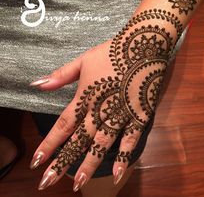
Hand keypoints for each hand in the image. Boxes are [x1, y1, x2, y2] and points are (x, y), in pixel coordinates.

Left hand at [30, 8, 181, 191]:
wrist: (142, 45)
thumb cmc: (111, 51)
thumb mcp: (83, 60)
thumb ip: (61, 75)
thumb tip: (37, 84)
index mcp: (85, 97)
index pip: (62, 125)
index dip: (49, 144)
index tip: (36, 161)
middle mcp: (100, 110)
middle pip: (78, 140)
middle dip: (63, 161)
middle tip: (48, 182)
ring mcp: (120, 114)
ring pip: (102, 144)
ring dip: (89, 164)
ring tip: (78, 183)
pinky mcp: (139, 115)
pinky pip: (131, 139)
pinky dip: (123, 157)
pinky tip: (116, 174)